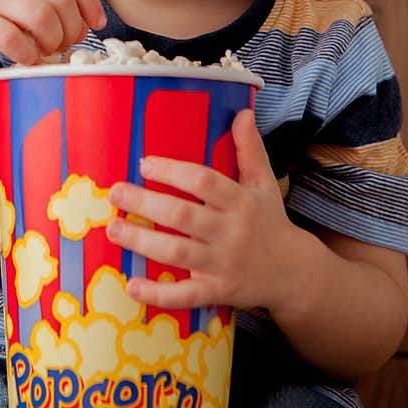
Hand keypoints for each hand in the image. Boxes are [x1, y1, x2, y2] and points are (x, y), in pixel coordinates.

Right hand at [0, 0, 107, 63]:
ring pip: (42, 18)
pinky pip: (14, 40)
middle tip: (65, 44)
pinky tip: (27, 59)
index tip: (97, 23)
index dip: (90, 2)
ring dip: (53, 41)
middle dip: (72, 28)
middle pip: (61, 1)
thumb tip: (86, 21)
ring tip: (46, 51)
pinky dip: (28, 55)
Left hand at [105, 108, 308, 312]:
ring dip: (141, 242)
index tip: (145, 163)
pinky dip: (158, 294)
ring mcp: (222, 264)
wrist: (294, 273)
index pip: (204, 182)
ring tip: (113, 228)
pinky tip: (133, 286)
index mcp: (241, 202)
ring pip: (176, 253)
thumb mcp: (264, 183)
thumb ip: (250, 148)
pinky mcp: (216, 291)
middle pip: (182, 217)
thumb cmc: (270, 221)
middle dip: (146, 203)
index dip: (173, 172)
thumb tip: (242, 112)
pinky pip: (184, 296)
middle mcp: (230, 232)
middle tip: (116, 191)